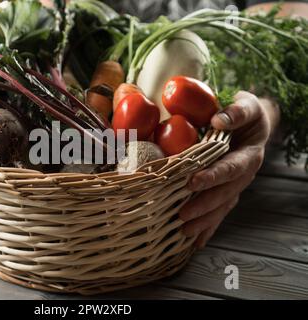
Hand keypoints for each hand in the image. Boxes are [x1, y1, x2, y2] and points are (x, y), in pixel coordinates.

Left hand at [179, 91, 274, 248]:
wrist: (253, 126)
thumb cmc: (246, 114)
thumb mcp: (246, 105)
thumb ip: (236, 112)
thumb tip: (218, 119)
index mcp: (248, 154)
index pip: (231, 167)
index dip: (214, 176)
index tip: (193, 182)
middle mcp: (244, 174)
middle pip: (226, 193)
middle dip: (204, 205)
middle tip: (183, 215)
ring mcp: (236, 186)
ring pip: (222, 207)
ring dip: (204, 221)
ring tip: (185, 232)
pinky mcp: (227, 192)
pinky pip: (219, 211)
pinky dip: (208, 227)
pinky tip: (195, 241)